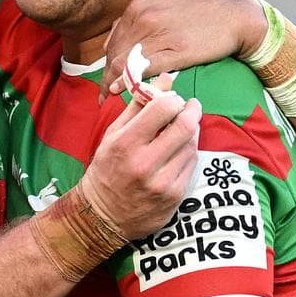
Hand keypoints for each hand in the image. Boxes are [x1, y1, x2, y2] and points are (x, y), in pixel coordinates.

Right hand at [78, 83, 200, 239]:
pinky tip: (179, 151)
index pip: (162, 108)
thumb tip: (165, 80)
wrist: (103, 216)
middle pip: (184, 126)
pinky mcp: (174, 197)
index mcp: (125, 143)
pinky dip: (189, 153)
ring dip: (191, 132)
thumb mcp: (113, 134)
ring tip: (181, 130)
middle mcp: (144, 163)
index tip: (173, 99)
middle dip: (192, 110)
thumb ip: (139, 106)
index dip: (173, 98)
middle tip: (190, 107)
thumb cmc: (107, 169)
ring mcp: (162, 182)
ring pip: (191, 145)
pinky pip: (192, 165)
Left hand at [101, 0, 266, 97]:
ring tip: (110, 97)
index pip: (114, 38)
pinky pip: (143, 68)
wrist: (235, 13)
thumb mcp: (166, 1)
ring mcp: (158, 33)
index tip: (107, 75)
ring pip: (124, 61)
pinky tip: (122, 90)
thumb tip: (119, 31)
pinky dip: (128, 81)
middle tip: (105, 92)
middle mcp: (143, 16)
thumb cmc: (202, 8)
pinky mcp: (174, 50)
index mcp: (139, 5)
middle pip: (114, 51)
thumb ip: (142, 14)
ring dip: (114, 81)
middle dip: (107, 73)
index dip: (107, 59)